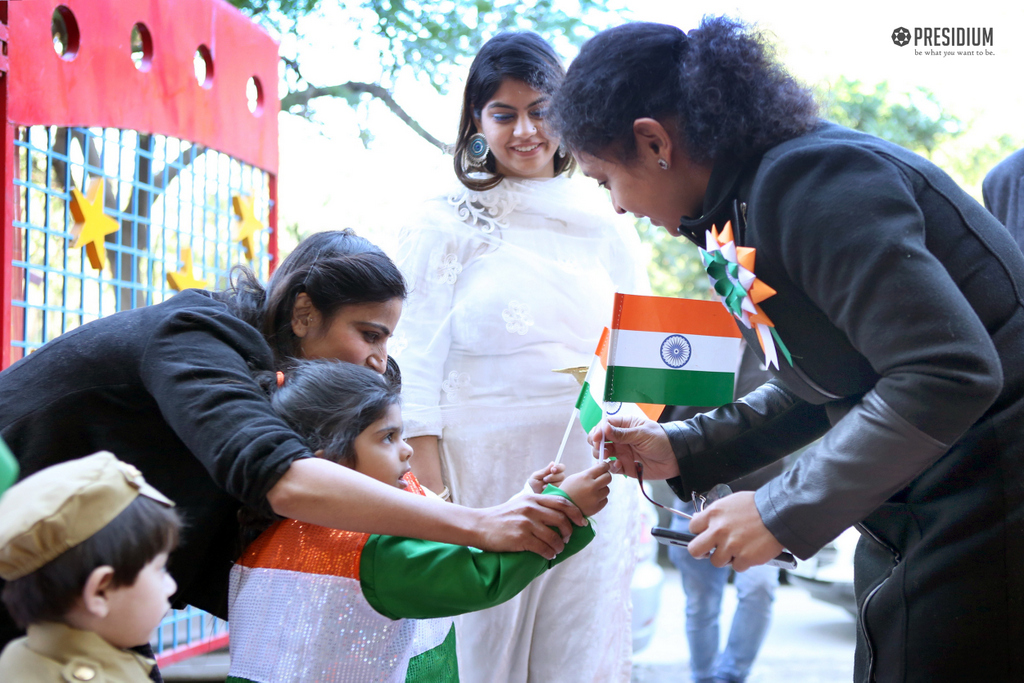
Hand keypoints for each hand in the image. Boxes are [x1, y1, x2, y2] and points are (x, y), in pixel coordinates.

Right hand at [471, 493, 585, 559]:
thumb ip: (538, 505)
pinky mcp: (520, 538)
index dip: (575, 513)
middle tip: (567, 538)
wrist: (480, 525)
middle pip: (561, 519)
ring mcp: (526, 523)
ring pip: (553, 536)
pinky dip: (549, 553)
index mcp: (533, 499)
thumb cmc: (502, 516)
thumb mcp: (520, 504)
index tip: (582, 522)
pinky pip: (543, 548)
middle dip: (569, 531)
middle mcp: (531, 509)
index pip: (562, 503)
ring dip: (559, 546)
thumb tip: (560, 515)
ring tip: (558, 550)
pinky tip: (549, 555)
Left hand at [527, 462, 566, 492]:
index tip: (552, 470)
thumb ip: (545, 470)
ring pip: (561, 483)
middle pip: (562, 475)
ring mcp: (560, 486)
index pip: (562, 467)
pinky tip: (547, 491)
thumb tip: (553, 463)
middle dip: (552, 477)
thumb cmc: (534, 484)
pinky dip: (552, 490)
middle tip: (545, 479)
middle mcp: (559, 478)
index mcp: (554, 472)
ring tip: (543, 487)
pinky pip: (560, 491)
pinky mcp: (560, 493)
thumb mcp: (537, 476)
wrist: (533, 495)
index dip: (558, 468)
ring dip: (551, 484)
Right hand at [559, 461, 611, 516]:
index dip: (605, 466)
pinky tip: (591, 499)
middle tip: (600, 478)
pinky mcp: (597, 507)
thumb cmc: (568, 490)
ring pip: (607, 489)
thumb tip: (600, 465)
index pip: (603, 467)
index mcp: (585, 477)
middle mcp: (592, 487)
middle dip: (605, 476)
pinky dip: (600, 499)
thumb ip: (589, 472)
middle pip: (608, 477)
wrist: (561, 508)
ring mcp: (595, 498)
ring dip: (602, 489)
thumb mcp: (575, 477)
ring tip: (592, 491)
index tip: (604, 467)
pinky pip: (605, 500)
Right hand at [587, 416, 678, 479]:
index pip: (605, 425)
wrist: (675, 458)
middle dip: (596, 444)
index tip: (596, 438)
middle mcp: (621, 439)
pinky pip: (612, 467)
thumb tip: (604, 428)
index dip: (598, 431)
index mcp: (625, 426)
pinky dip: (611, 467)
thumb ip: (623, 433)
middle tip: (600, 448)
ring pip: (603, 453)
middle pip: (600, 440)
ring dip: (601, 455)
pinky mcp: (625, 466)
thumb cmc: (661, 440)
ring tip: (607, 457)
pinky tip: (618, 465)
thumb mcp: (642, 434)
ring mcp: (622, 452)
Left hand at [686, 491, 784, 571]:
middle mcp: (718, 530)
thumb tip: (699, 520)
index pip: (692, 527)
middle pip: (695, 550)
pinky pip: (737, 567)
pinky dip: (744, 562)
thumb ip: (714, 513)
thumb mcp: (731, 502)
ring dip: (726, 558)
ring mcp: (731, 546)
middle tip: (710, 552)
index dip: (699, 533)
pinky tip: (751, 551)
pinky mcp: (744, 558)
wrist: (780, 513)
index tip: (706, 535)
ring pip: (716, 561)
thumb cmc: (757, 506)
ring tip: (739, 548)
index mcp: (714, 514)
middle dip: (701, 552)